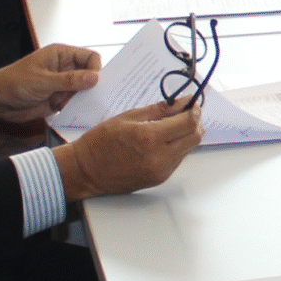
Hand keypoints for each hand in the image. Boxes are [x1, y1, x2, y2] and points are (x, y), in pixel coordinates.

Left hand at [0, 43, 104, 121]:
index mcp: (61, 55)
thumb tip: (96, 78)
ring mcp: (63, 84)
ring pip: (84, 90)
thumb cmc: (14, 83)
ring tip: (73, 105)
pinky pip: (75, 103)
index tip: (93, 84)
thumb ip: (69, 80)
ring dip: (82, 99)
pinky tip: (71, 112)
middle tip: (89, 98)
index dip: (95, 69)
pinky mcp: (59, 99)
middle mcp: (65, 68)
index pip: (90, 57)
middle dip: (92, 86)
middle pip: (90, 74)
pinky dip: (76, 108)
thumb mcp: (42, 81)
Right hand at [55, 99, 204, 197]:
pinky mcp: (160, 179)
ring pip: (189, 149)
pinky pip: (179, 159)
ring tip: (174, 124)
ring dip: (188, 134)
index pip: (188, 122)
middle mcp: (159, 157)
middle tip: (187, 112)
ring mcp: (161, 171)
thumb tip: (182, 102)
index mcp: (149, 138)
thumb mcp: (128, 117)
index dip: (194, 110)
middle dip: (195, 121)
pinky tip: (166, 140)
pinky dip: (179, 147)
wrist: (85, 171)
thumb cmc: (100, 142)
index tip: (192, 102)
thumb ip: (160, 109)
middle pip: (195, 137)